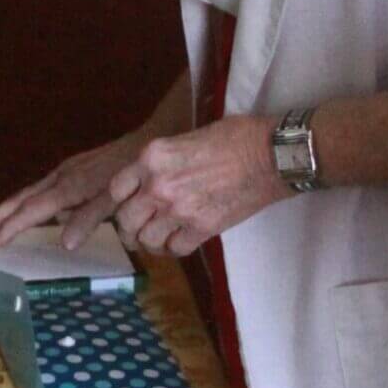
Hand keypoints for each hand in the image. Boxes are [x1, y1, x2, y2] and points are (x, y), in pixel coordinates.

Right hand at [0, 130, 151, 249]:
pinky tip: (33, 208)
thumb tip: (64, 244)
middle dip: (2, 213)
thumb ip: (90, 219)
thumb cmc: (134, 173)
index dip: (13, 226)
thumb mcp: (116, 198)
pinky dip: (31, 199)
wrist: (150, 141)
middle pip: (25, 198)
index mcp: (70, 186)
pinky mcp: (76, 168)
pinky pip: (45, 188)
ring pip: (33, 191)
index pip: (34, 210)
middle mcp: (63, 177)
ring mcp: (68, 171)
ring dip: (13, 206)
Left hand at [94, 116, 283, 257]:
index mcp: (152, 157)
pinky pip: (175, 249)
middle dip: (129, 228)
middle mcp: (159, 185)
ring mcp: (179, 209)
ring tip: (159, 238)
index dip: (119, 202)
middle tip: (138, 230)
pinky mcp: (202, 228)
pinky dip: (175, 249)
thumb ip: (163, 160)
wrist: (271, 155)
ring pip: (146, 240)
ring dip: (150, 242)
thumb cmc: (235, 137)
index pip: (115, 190)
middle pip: (125, 220)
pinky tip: (180, 242)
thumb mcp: (187, 137)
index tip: (127, 206)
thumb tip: (151, 177)